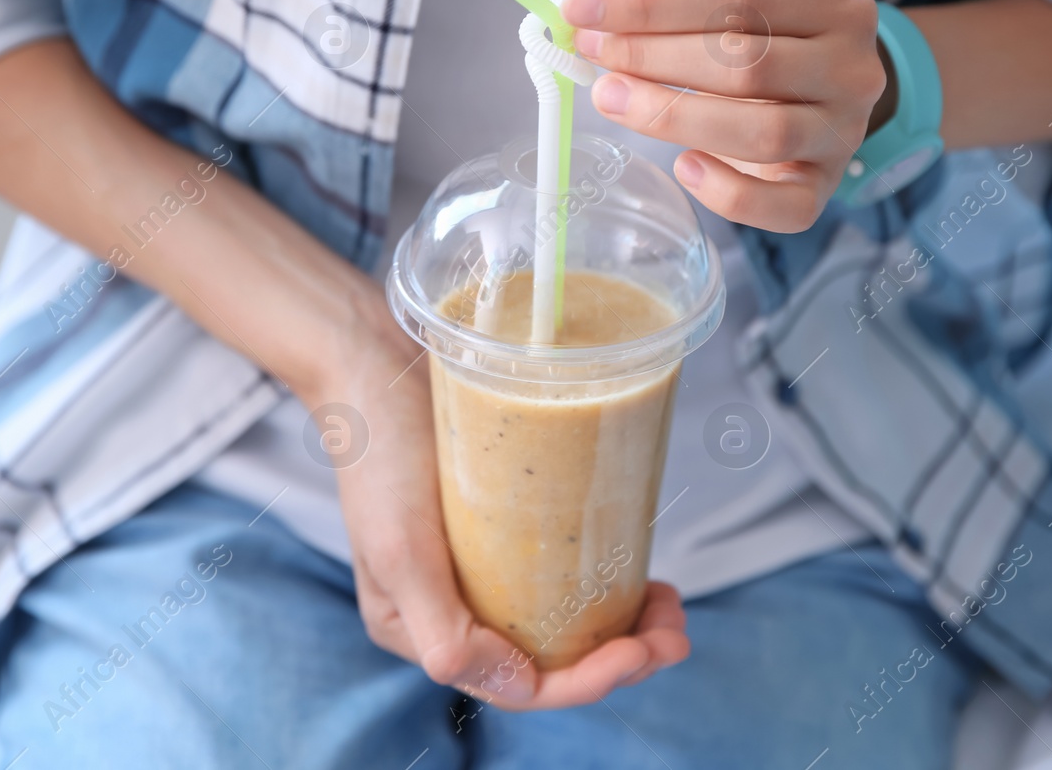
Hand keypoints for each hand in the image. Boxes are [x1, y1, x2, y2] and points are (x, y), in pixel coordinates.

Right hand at [312, 304, 690, 709]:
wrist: (374, 365)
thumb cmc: (381, 453)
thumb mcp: (401, 550)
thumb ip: (446, 634)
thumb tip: (520, 685)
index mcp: (421, 632)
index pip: (517, 686)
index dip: (587, 680)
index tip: (641, 650)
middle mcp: (452, 610)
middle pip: (549, 659)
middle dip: (621, 655)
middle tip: (677, 631)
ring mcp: (479, 569)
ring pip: (562, 621)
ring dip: (623, 624)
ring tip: (671, 604)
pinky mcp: (503, 528)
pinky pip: (560, 574)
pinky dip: (605, 583)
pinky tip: (641, 571)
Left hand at [562, 0, 886, 232]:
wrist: (829, 97)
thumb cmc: (771, 37)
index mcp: (832, 1)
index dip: (654, 4)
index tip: (583, 7)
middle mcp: (851, 67)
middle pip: (747, 66)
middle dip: (654, 58)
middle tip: (593, 54)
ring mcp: (842, 134)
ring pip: (763, 135)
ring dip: (674, 118)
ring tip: (611, 99)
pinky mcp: (824, 190)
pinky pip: (782, 208)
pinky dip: (726, 191)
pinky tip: (681, 166)